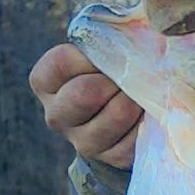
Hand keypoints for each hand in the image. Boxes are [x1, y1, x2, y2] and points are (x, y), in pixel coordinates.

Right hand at [29, 44, 141, 168]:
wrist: (130, 109)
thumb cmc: (112, 68)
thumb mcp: (102, 47)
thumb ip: (106, 37)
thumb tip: (131, 39)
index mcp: (45, 82)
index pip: (62, 61)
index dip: (94, 54)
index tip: (110, 53)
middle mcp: (56, 115)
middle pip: (85, 94)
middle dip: (116, 79)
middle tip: (129, 76)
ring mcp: (82, 141)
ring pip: (116, 115)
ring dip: (136, 98)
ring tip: (140, 93)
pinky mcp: (113, 158)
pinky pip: (137, 136)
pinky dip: (149, 120)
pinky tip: (147, 114)